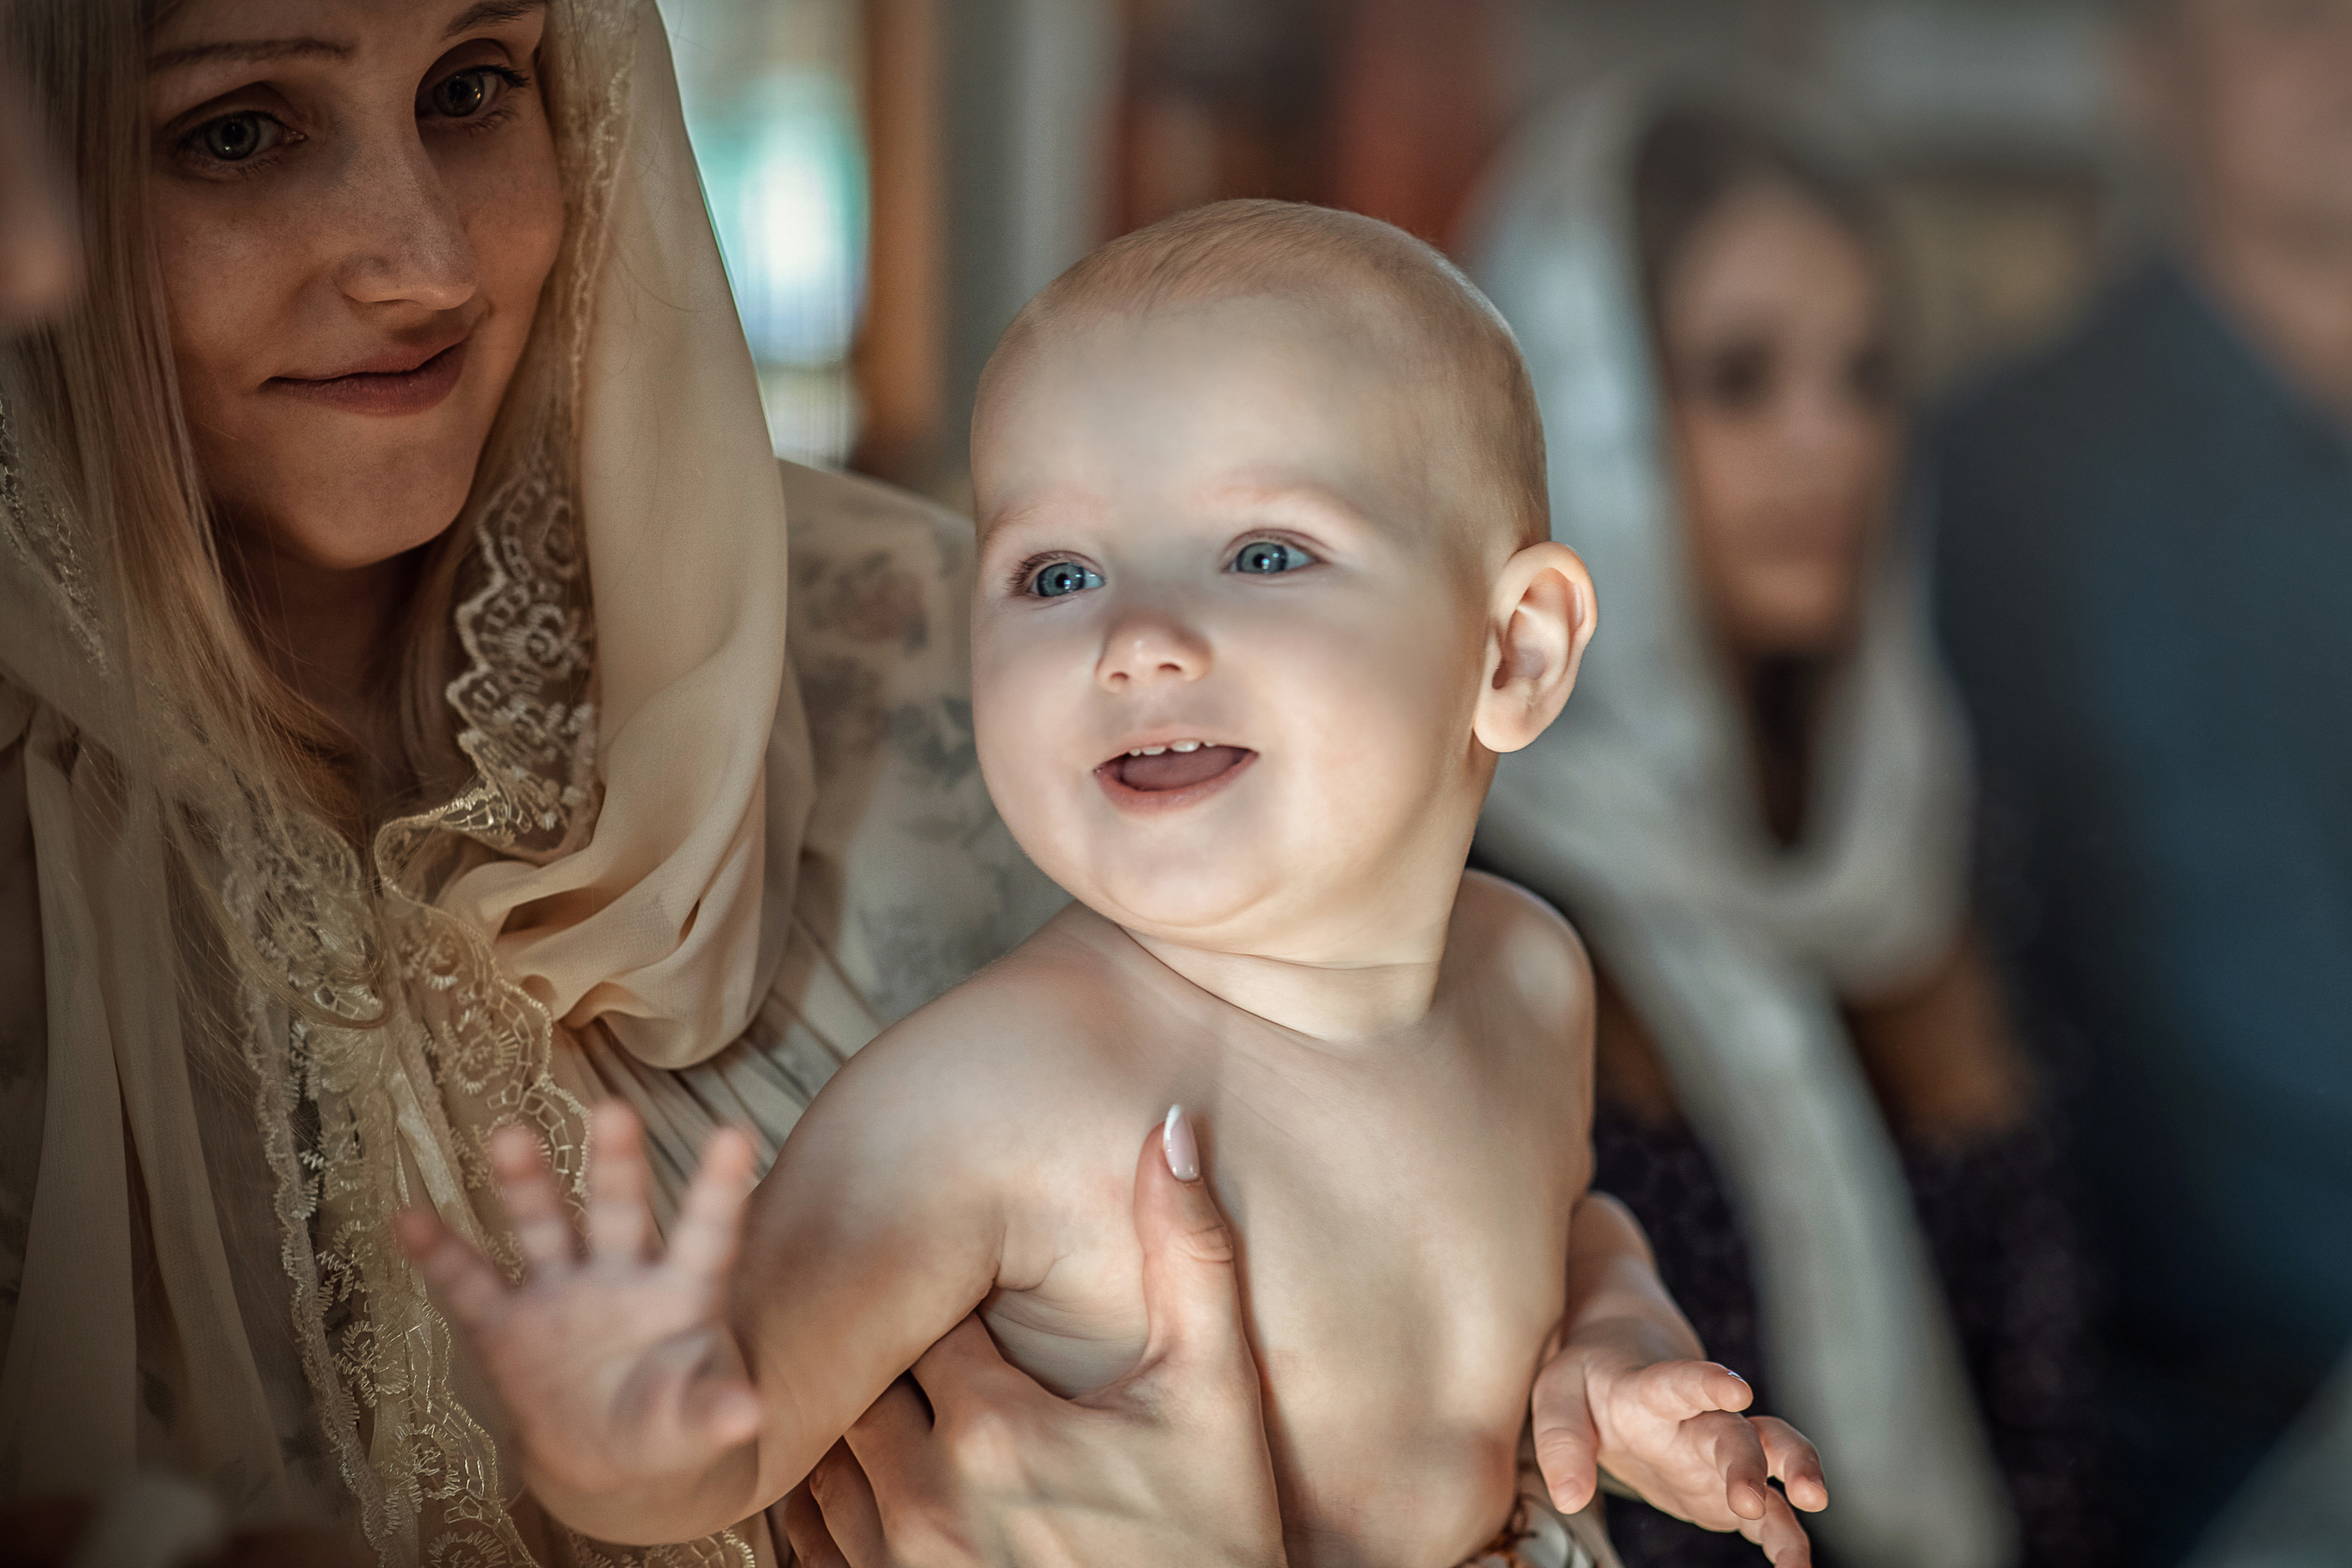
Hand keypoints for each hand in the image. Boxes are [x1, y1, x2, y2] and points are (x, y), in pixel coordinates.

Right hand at [394, 1103, 763, 1533]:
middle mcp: (621, 1276)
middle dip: (616, 1163)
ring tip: (508, 1135)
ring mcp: (560, 1294)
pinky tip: (407, 1216)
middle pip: (620, 1210)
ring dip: (527, 1183)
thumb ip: (714, 1413)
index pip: (707, 1235)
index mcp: (681, 1294)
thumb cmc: (667, 1424)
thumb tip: (748, 1415)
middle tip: (614, 1108)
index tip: (735, 1132)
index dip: (719, 1189)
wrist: (605, 1459)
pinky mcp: (504, 1326)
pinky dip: (439, 1253)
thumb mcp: (694, 1425)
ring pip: (545, 1225)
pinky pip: (468, 1284)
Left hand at [780, 1109, 1285, 1567]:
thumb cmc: (1215, 1533)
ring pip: (824, 1466)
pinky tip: (880, 1483)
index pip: (921, 1317)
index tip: (965, 1293)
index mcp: (995, 1427)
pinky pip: (811, 1548)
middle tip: (920, 1339)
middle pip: (862, 1385)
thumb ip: (1191, 1255)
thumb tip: (1174, 1126)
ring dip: (854, 1431)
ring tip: (901, 1406)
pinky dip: (828, 1510)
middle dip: (890, 1359)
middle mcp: (930, 1501)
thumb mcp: (1214, 1389)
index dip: (942, 1300)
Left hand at [1531, 1325, 1826, 1566]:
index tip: (1736, 1388)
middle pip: (1735, 1431)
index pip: (1680, 1382)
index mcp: (1652, 1390)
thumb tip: (1570, 1498)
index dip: (1707, 1382)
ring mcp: (1718, 1455)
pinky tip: (1797, 1564)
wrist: (1624, 1369)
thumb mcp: (1556, 1398)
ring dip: (1795, 1478)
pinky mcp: (1725, 1490)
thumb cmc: (1590, 1384)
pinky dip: (1784, 1535)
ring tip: (1811, 1507)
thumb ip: (1561, 1443)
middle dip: (1749, 1462)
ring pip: (1773, 1456)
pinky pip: (1766, 1512)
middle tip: (1751, 1498)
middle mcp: (1697, 1420)